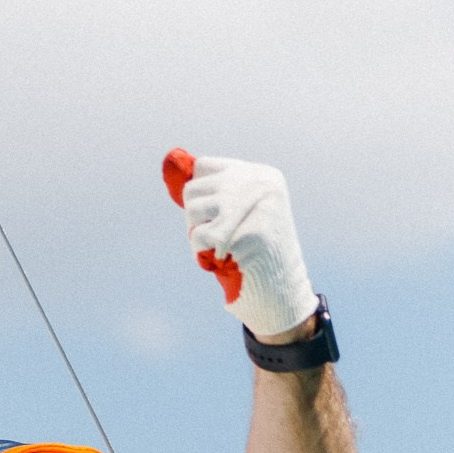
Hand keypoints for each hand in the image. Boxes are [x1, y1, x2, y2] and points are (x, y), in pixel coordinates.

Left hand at [162, 149, 320, 340]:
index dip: (201, 197)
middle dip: (196, 219)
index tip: (221, 218)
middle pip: (192, 189)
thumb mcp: (233, 213)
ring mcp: (250, 206)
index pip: (203, 167)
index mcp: (261, 174)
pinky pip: (197, 236)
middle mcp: (258, 183)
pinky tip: (223, 260)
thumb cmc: (252, 254)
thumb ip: (206, 189)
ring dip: (197, 236)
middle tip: (221, 239)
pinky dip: (201, 253)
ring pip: (191, 209)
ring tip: (223, 249)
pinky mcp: (240, 232)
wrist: (281, 294)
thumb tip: (171, 158)